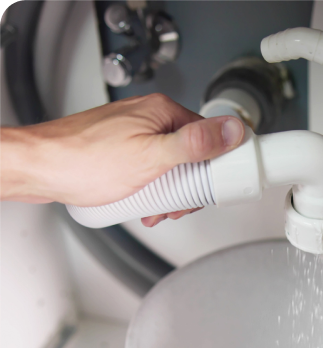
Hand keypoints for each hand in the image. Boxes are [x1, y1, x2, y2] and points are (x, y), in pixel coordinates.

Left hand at [0, 94, 244, 226]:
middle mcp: (149, 118)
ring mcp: (135, 134)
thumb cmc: (85, 161)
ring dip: (169, 193)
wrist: (39, 169)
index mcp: (162, 112)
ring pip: (170, 166)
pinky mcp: (122, 151)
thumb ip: (194, 144)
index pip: (209, 136)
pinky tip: (143, 204)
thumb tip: (231, 130)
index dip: (214, 167)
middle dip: (188, 186)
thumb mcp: (151, 157)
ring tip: (156, 208)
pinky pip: (150, 171)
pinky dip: (151, 190)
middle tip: (179, 204)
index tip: (212, 188)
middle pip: (190, 155)